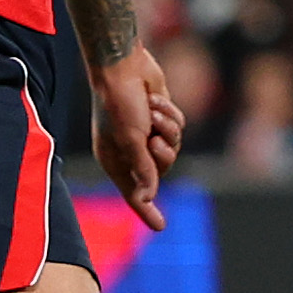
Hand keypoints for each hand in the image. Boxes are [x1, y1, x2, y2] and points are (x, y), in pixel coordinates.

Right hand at [89, 46, 181, 228]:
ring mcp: (145, 134)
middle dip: (162, 154)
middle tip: (154, 139)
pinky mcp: (159, 118)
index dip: (146, 211)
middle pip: (160, 170)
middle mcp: (129, 150)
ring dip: (167, 129)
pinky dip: (170, 115)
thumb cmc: (119, 103)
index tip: (161, 227)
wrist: (123, 65)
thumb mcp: (131, 139)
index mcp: (114, 159)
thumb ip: (143, 169)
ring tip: (152, 111)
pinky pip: (177, 128)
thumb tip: (149, 196)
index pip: (132, 193)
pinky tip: (155, 99)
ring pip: (173, 147)